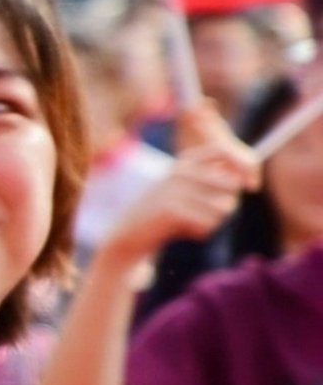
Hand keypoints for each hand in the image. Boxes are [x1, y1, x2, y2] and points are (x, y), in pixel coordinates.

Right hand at [104, 121, 252, 266]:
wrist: (131, 233)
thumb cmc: (168, 211)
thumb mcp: (189, 188)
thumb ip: (216, 179)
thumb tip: (249, 179)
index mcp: (186, 160)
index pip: (226, 151)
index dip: (246, 166)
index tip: (253, 185)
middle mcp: (181, 171)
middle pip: (231, 184)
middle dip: (227, 203)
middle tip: (203, 211)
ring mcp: (175, 189)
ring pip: (224, 207)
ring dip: (213, 220)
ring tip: (190, 221)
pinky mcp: (172, 210)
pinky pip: (209, 224)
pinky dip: (201, 232)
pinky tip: (182, 231)